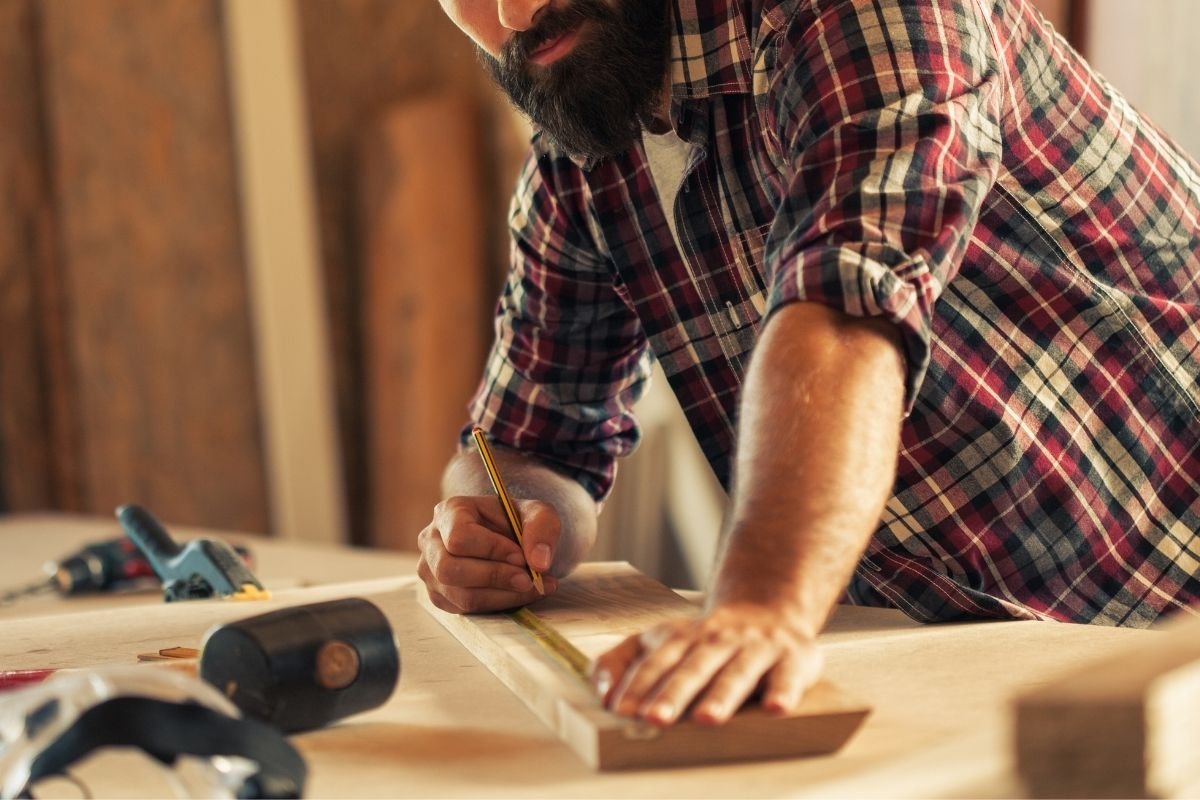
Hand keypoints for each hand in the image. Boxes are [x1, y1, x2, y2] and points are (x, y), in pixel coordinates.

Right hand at [417, 495, 559, 612]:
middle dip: (494, 577)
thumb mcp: (539, 514)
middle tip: (528, 580)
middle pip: (449, 569)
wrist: (512, 540)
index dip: (491, 550)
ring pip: (458, 595)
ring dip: (500, 596)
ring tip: (531, 588)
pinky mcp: (440, 595)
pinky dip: (496, 605)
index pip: (460, 537)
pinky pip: (463, 609)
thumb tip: (538, 564)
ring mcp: (431, 570)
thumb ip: (542, 529)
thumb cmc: (520, 522)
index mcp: (450, 511)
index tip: (521, 557)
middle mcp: (432, 541)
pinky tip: (518, 594)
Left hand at [590, 602, 822, 725]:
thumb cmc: (706, 640)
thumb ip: (622, 660)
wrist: (770, 609)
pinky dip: (783, 692)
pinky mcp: (793, 659)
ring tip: (706, 719)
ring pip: (736, 673)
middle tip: (654, 719)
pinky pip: (788, 677)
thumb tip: (601, 692)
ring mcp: (756, 648)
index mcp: (683, 637)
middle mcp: (718, 641)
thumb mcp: (660, 640)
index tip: (621, 709)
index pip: (657, 661)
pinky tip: (775, 708)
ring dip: (720, 696)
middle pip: (693, 668)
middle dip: (673, 693)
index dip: (639, 685)